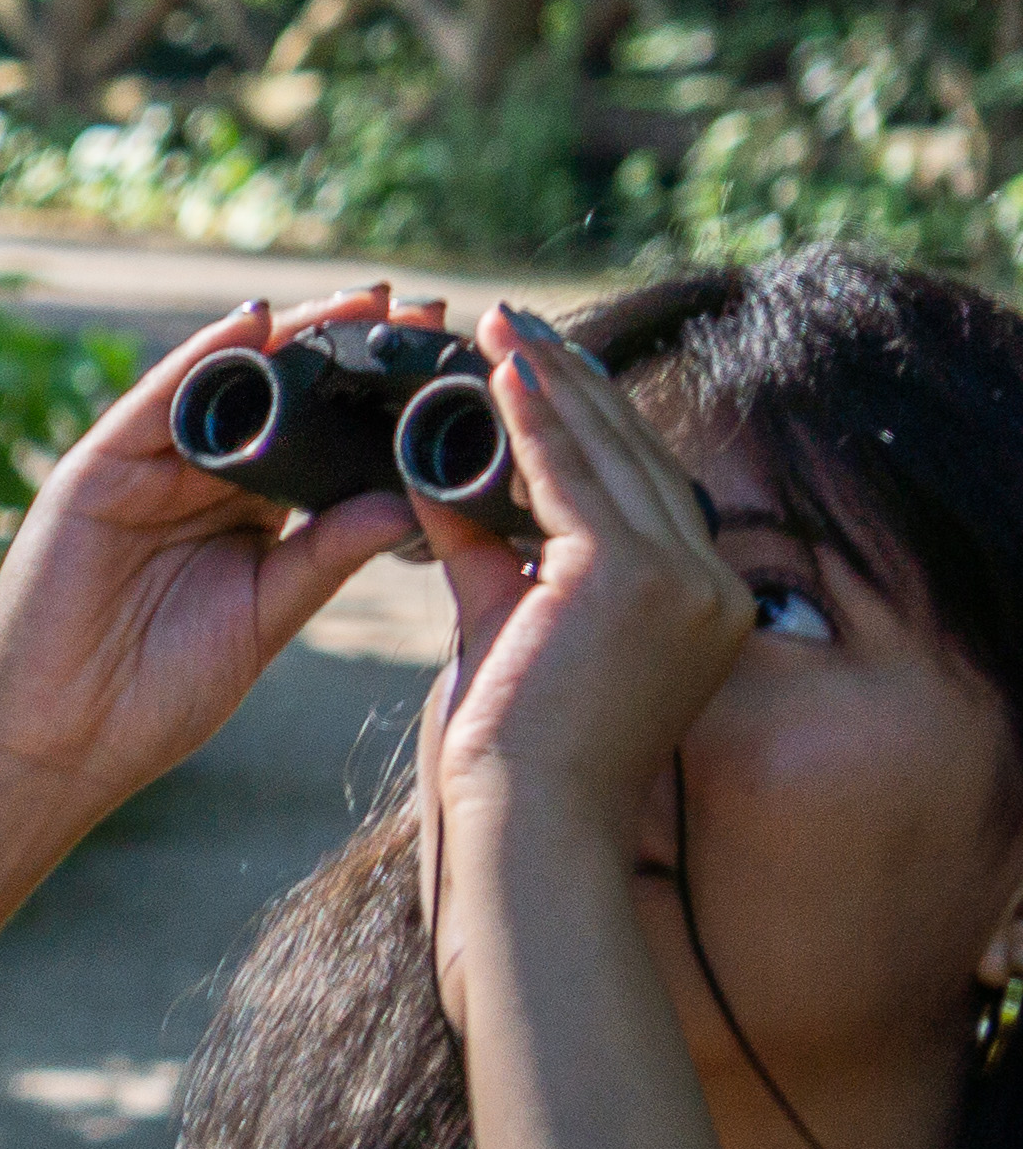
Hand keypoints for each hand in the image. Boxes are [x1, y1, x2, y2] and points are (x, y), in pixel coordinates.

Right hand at [0, 288, 432, 812]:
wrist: (57, 738)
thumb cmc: (156, 693)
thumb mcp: (266, 613)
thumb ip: (327, 553)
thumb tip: (412, 501)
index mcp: (246, 517)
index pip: (322, 442)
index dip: (380, 404)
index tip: (448, 368)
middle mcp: (199, 482)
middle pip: (284, 400)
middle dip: (350, 353)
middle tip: (425, 311)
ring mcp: (146, 472)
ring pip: (229, 387)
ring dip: (295, 340)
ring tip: (364, 304)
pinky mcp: (98, 470)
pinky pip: (156, 402)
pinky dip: (204, 359)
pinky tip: (256, 323)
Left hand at [417, 302, 748, 1024]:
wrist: (526, 826)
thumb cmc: (514, 753)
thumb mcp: (504, 626)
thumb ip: (484, 554)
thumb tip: (436, 484)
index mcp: (699, 601)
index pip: (640, 486)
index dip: (589, 419)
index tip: (538, 365)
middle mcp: (712, 585)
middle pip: (636, 456)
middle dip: (573, 383)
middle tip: (518, 322)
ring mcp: (685, 580)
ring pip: (609, 454)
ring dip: (552, 383)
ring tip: (503, 326)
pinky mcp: (635, 580)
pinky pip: (574, 475)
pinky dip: (535, 418)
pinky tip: (502, 371)